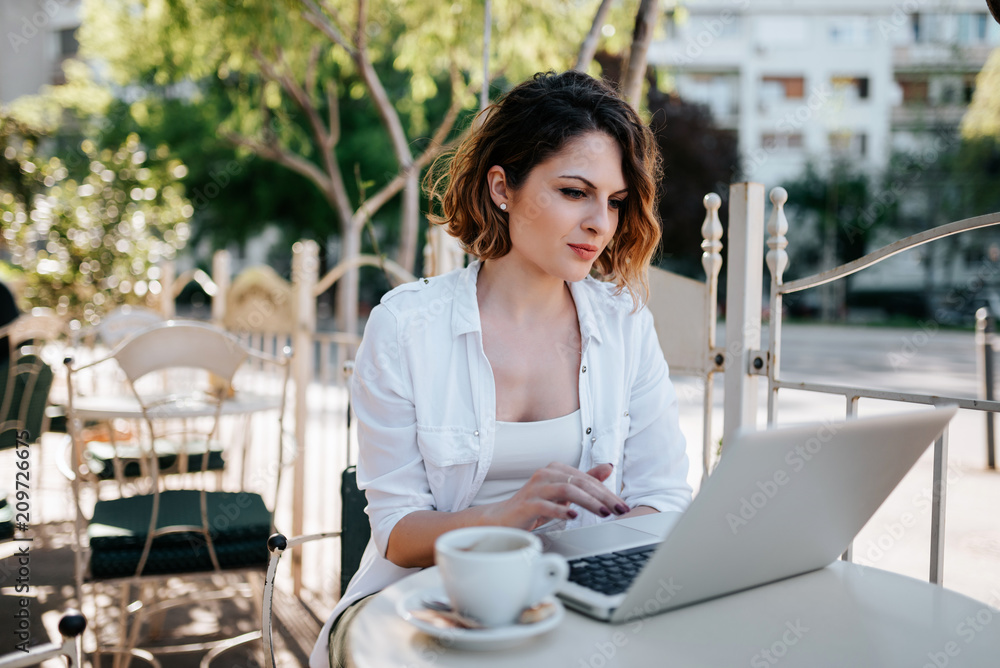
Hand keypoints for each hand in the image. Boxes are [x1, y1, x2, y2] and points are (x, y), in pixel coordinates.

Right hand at [483, 462, 630, 530]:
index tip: (621, 505)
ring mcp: (535, 488)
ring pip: (566, 490)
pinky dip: (560, 510)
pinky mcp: (526, 504)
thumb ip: (584, 481)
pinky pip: (545, 505)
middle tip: (619, 510)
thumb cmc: (535, 506)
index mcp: (556, 470)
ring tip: (603, 513)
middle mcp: (546, 474)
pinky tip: (572, 516)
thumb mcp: (563, 494)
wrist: (503, 519)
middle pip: (579, 483)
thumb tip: (608, 467)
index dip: (607, 491)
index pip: (587, 479)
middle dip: (603, 497)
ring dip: (588, 502)